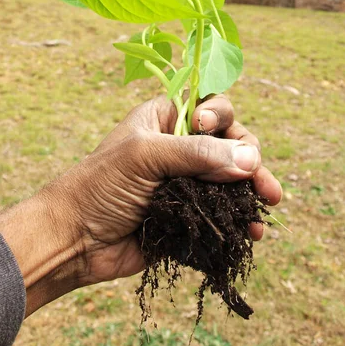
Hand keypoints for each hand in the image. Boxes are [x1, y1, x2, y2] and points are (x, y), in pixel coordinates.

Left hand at [0, 95, 281, 315]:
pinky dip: (240, 220)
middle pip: (228, 143)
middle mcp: (177, 148)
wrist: (75, 239)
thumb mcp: (144, 157)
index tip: (211, 129)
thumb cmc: (100, 185)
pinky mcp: (188, 217)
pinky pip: (222, 214)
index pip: (207, 106)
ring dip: (252, 190)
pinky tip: (252, 232)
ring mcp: (184, 183)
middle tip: (261, 180)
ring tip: (269, 202)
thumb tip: (251, 160)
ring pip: (230, 180)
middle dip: (249, 157)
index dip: (220, 116)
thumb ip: (196, 154)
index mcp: (163, 120)